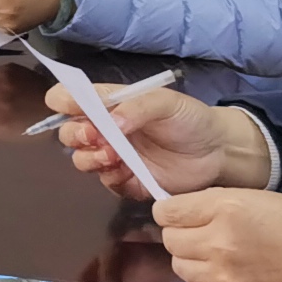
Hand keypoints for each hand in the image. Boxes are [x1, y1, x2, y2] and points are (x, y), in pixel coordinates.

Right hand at [52, 84, 274, 198]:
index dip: (63, 101)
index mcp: (111, 104)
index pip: (73, 97)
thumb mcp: (166, 102)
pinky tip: (125, 173)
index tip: (69, 107)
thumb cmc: (191, 119)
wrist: (219, 152)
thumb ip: (138, 108)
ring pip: (82, 159)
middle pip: (70, 132)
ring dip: (90, 158)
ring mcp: (116, 157)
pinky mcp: (128, 181)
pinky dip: (109, 178)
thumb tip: (111, 124)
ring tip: (112, 157)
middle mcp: (106, 130)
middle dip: (75, 134)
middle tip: (95, 137)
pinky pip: (106, 183)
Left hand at [148, 189, 281, 281]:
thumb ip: (218, 204)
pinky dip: (207, 280)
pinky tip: (230, 271)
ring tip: (219, 252)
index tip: (182, 211)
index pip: (166, 211)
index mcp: (227, 210)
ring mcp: (225, 279)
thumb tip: (185, 211)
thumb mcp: (262, 198)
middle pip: (169, 240)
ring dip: (192, 258)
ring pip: (180, 267)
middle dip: (182, 234)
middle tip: (204, 231)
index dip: (172, 209)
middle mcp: (218, 245)